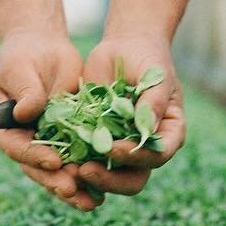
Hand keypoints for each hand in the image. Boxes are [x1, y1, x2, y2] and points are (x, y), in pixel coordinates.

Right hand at [0, 30, 99, 212]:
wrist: (43, 48)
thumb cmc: (23, 56)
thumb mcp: (19, 70)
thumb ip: (25, 91)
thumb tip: (26, 112)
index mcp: (5, 128)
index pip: (16, 147)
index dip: (34, 156)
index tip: (54, 160)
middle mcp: (24, 142)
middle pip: (37, 168)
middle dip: (55, 180)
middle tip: (73, 188)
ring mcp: (46, 145)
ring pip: (58, 173)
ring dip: (74, 188)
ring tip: (90, 201)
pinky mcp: (69, 141)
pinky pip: (78, 163)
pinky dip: (89, 177)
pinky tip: (103, 191)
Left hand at [77, 35, 186, 198]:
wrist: (125, 47)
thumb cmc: (148, 59)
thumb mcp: (155, 78)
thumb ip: (153, 103)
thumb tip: (146, 131)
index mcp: (168, 135)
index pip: (157, 156)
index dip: (136, 158)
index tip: (113, 148)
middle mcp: (145, 148)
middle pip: (133, 179)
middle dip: (109, 179)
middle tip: (84, 171)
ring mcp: (121, 147)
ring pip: (108, 176)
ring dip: (88, 177)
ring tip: (67, 169)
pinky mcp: (98, 141)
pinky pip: (87, 159)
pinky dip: (73, 161)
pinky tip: (58, 158)